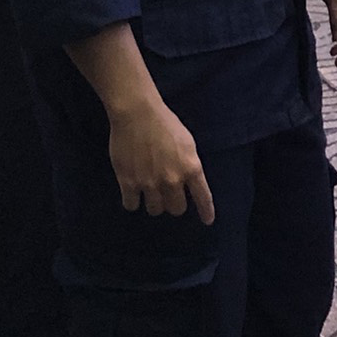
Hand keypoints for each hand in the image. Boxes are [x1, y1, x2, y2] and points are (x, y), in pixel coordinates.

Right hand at [107, 97, 213, 221]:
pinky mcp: (128, 183)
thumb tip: (188, 182)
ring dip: (154, 203)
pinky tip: (133, 193)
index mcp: (191, 168)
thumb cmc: (165, 124)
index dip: (206, 211)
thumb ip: (189, 165)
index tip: (208, 221)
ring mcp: (149, 183)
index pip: (203, 197)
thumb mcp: (188, 144)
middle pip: (176, 209)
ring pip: (155, 210)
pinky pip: (132, 205)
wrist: (138, 115)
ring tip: (150, 191)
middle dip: (174, 204)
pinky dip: (133, 201)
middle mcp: (172, 180)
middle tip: (168, 195)